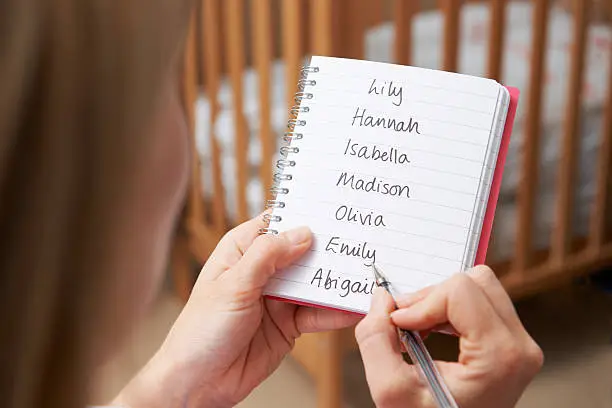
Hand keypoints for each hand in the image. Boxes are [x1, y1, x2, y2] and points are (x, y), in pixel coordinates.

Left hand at [115, 214, 359, 407]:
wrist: (198, 383)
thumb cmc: (201, 330)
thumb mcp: (233, 285)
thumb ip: (268, 257)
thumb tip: (303, 233)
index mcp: (241, 251)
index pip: (277, 223)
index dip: (303, 214)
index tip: (332, 209)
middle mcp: (262, 270)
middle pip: (302, 251)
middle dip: (328, 248)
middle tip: (360, 241)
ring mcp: (277, 297)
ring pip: (314, 282)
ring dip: (336, 280)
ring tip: (365, 273)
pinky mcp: (289, 324)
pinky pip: (318, 312)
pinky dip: (337, 310)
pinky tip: (356, 306)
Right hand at [356, 266, 542, 407]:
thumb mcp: (390, 391)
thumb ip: (376, 340)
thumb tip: (381, 298)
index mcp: (501, 357)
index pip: (460, 292)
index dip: (421, 302)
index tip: (397, 324)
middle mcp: (519, 346)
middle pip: (475, 281)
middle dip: (431, 297)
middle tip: (404, 321)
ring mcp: (519, 344)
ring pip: (478, 286)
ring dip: (439, 301)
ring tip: (417, 327)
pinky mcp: (510, 342)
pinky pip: (480, 301)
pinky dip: (448, 308)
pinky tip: (430, 331)